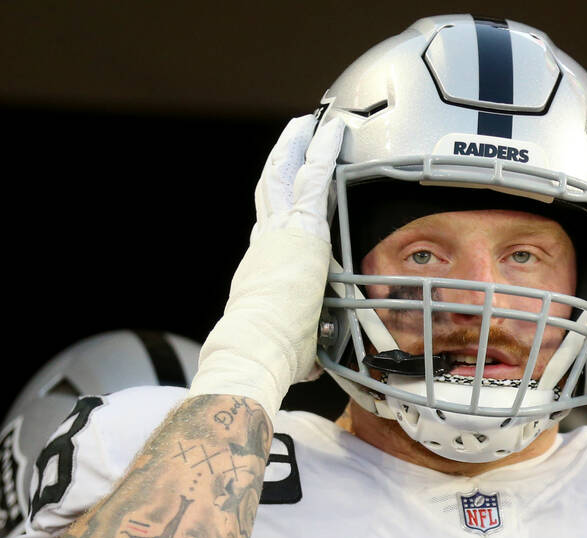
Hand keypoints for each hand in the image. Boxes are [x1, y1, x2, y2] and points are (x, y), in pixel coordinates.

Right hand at [188, 115, 345, 417]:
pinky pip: (314, 178)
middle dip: (283, 159)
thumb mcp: (294, 347)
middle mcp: (265, 242)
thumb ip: (306, 346)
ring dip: (299, 146)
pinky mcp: (302, 228)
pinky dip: (322, 152)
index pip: (272, 227)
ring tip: (309, 122)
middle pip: (271, 188)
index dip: (279, 206)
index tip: (288, 192)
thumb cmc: (272, 355)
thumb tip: (313, 366)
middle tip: (294, 136)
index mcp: (263, 267)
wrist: (255, 347)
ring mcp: (280, 231)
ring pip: (286, 174)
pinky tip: (331, 130)